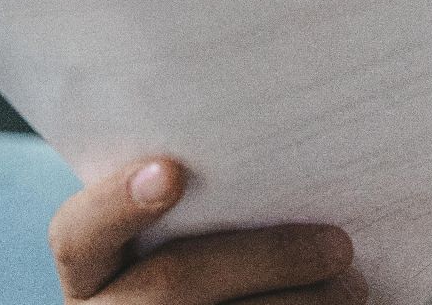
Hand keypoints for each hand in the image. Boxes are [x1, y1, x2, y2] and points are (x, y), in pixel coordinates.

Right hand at [49, 156, 365, 303]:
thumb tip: (282, 144)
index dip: (118, 203)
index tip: (172, 172)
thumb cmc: (222, 258)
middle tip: (339, 247)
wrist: (221, 298)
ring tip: (352, 287)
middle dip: (266, 260)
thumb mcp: (191, 229)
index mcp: (95, 269)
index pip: (79, 235)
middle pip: (174, 284)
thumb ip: (212, 199)